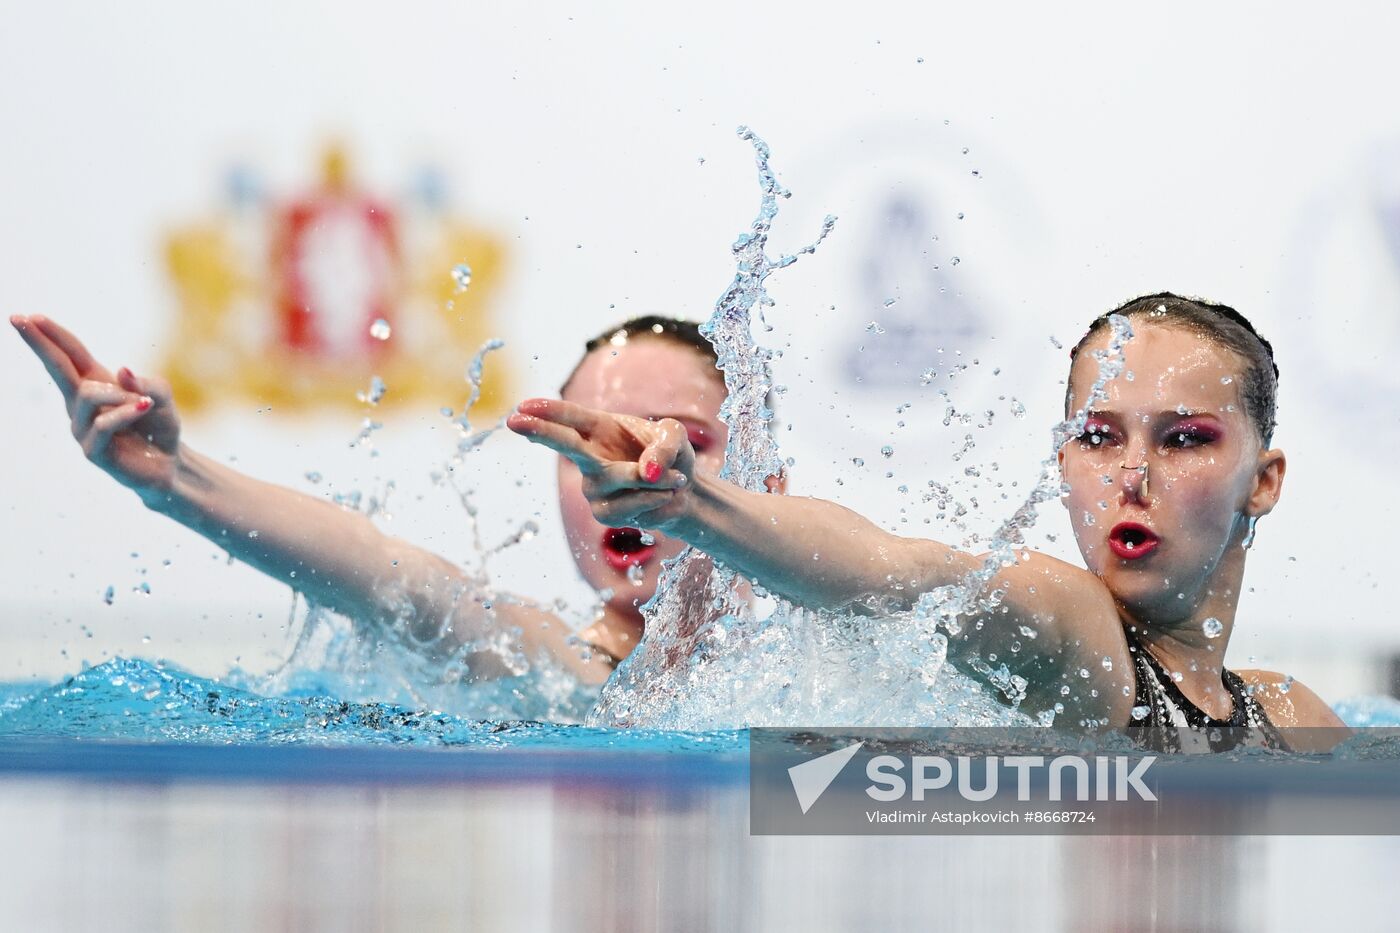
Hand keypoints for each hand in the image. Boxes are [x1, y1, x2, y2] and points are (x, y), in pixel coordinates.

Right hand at [12, 315, 181, 501]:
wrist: (169, 464)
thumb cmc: (159, 427)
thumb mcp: (161, 397)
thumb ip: (147, 383)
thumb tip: (121, 370)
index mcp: (96, 383)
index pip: (70, 354)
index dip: (50, 335)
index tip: (25, 316)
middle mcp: (82, 404)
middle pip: (57, 367)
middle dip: (39, 343)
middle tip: (19, 318)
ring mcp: (82, 427)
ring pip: (88, 395)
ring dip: (120, 395)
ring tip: (145, 404)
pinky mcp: (91, 450)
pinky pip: (102, 424)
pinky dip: (126, 413)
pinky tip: (143, 409)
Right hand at [507, 398, 694, 528]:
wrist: (683, 492)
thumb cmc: (671, 456)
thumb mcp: (675, 437)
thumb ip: (665, 446)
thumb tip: (647, 472)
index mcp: (600, 428)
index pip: (570, 418)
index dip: (547, 412)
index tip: (522, 408)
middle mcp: (590, 456)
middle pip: (563, 444)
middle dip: (541, 431)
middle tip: (514, 421)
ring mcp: (593, 486)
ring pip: (615, 479)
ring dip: (654, 482)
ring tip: (676, 480)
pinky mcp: (604, 513)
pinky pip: (631, 507)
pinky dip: (658, 500)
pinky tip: (666, 497)